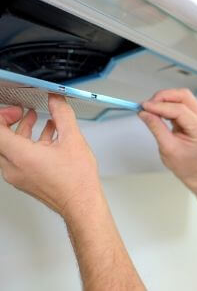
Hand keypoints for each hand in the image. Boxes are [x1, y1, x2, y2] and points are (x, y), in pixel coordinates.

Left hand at [0, 94, 100, 217]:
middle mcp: (14, 167)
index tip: (17, 109)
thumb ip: (63, 115)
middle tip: (23, 112)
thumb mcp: (73, 139)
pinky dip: (29, 144)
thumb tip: (56, 101)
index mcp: (20, 156)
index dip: (4, 115)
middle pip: (1, 139)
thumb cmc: (77, 180)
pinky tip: (47, 136)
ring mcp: (19, 176)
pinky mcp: (26, 180)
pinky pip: (19, 158)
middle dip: (11, 121)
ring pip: (10, 148)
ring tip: (36, 119)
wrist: (81, 203)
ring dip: (21, 131)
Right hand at [139, 89, 196, 187]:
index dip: (160, 106)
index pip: (179, 109)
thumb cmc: (183, 162)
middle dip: (162, 97)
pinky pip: (180, 101)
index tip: (144, 107)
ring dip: (164, 99)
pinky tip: (158, 110)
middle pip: (183, 96)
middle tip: (146, 106)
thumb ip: (156, 127)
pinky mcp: (194, 113)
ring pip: (181, 96)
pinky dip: (167, 103)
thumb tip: (144, 113)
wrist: (192, 167)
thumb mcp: (166, 147)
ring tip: (150, 109)